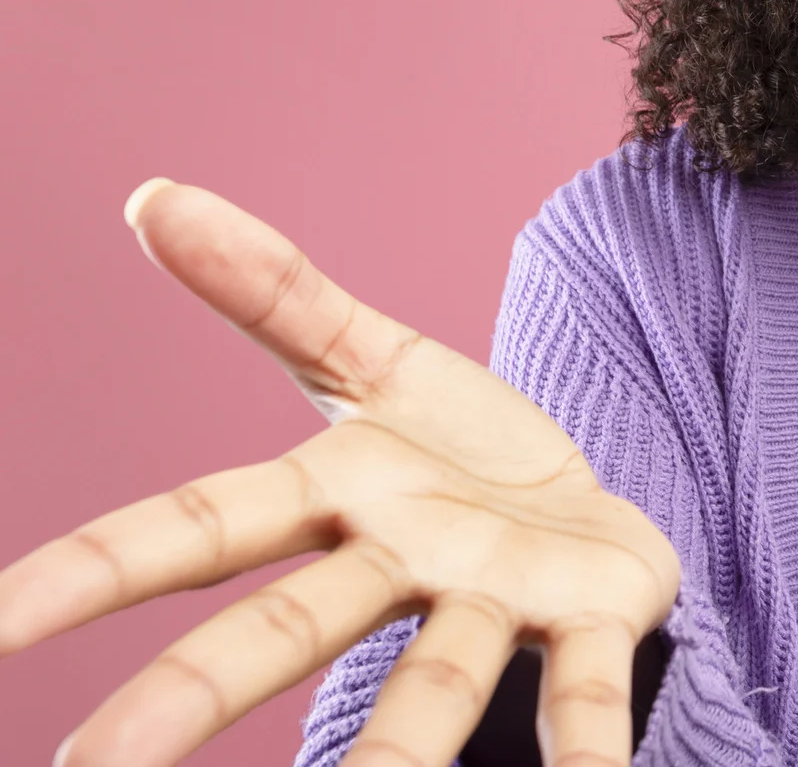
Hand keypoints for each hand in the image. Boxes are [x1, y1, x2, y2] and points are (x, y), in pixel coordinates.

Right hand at [0, 180, 680, 766]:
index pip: (192, 530)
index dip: (89, 575)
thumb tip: (152, 195)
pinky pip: (587, 691)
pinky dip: (586, 746)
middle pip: (282, 632)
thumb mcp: (375, 359)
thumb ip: (273, 291)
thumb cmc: (464, 457)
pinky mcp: (590, 620)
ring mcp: (493, 601)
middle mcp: (399, 566)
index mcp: (335, 498)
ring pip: (435, 684)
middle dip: (187, 701)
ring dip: (398, 759)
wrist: (599, 515)